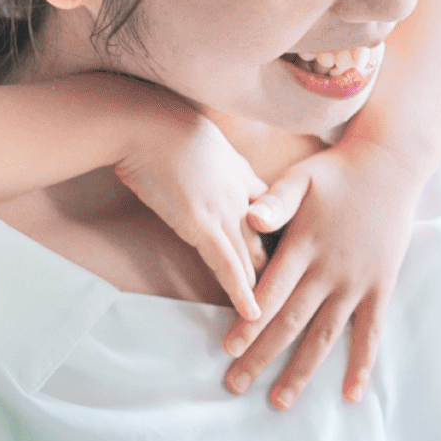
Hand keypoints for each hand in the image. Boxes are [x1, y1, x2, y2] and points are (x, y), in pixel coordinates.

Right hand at [110, 106, 268, 325]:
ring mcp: (225, 211)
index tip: (290, 257)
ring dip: (265, 289)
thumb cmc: (161, 125)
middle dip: (281, 270)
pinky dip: (242, 292)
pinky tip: (253, 315)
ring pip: (254, 258)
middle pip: (270, 240)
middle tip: (295, 297)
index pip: (271, 213)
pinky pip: (229, 266)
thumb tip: (206, 171)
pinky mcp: (202, 226)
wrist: (144, 123)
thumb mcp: (201, 141)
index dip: (278, 237)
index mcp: (242, 173)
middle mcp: (242, 195)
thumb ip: (213, 162)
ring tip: (278, 317)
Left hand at [220, 136, 430, 408]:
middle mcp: (331, 270)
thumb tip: (249, 218)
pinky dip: (362, 364)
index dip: (250, 321)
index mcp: (306, 245)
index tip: (228, 349)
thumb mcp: (302, 178)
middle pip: (291, 322)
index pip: (272, 291)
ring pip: (325, 336)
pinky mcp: (379, 288)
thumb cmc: (337, 173)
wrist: (391, 167)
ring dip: (302, 371)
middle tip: (235, 384)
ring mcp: (357, 283)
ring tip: (280, 402)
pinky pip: (371, 333)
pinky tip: (350, 395)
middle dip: (261, 356)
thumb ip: (276, 200)